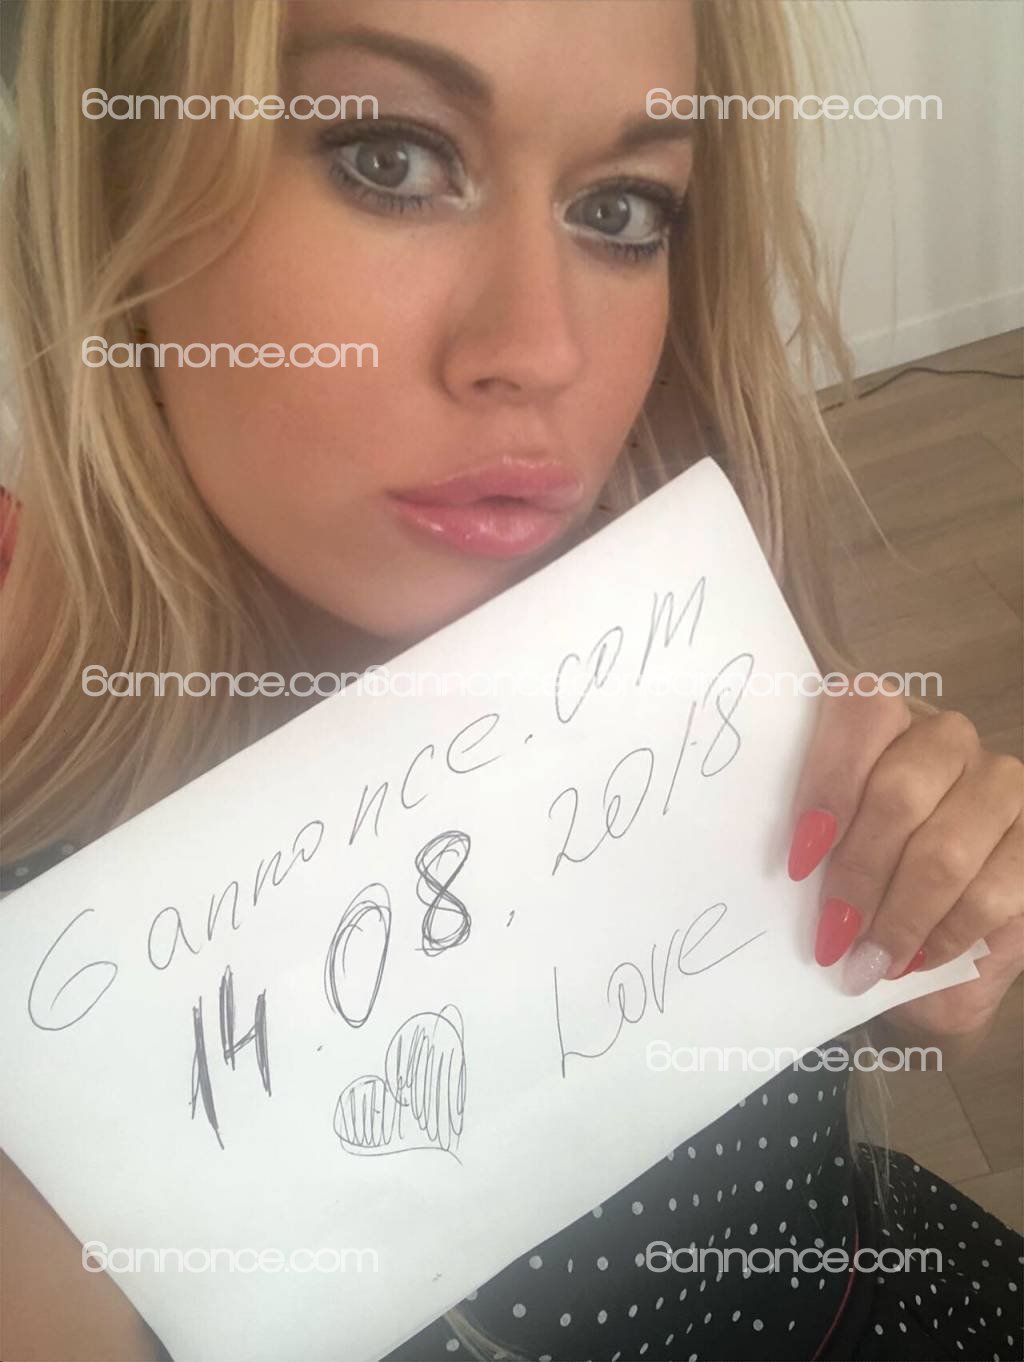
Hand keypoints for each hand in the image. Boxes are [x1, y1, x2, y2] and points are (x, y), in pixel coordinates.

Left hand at [787, 681, 1023, 1035]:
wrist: (923, 924)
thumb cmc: (859, 869)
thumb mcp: (827, 844)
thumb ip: (812, 838)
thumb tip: (791, 873)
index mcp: (882, 716)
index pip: (863, 715)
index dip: (829, 785)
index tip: (800, 861)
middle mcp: (946, 738)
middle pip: (899, 794)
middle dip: (858, 875)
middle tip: (831, 932)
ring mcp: (999, 784)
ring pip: (946, 849)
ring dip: (900, 915)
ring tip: (867, 960)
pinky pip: (991, 892)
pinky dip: (943, 935)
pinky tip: (913, 959)